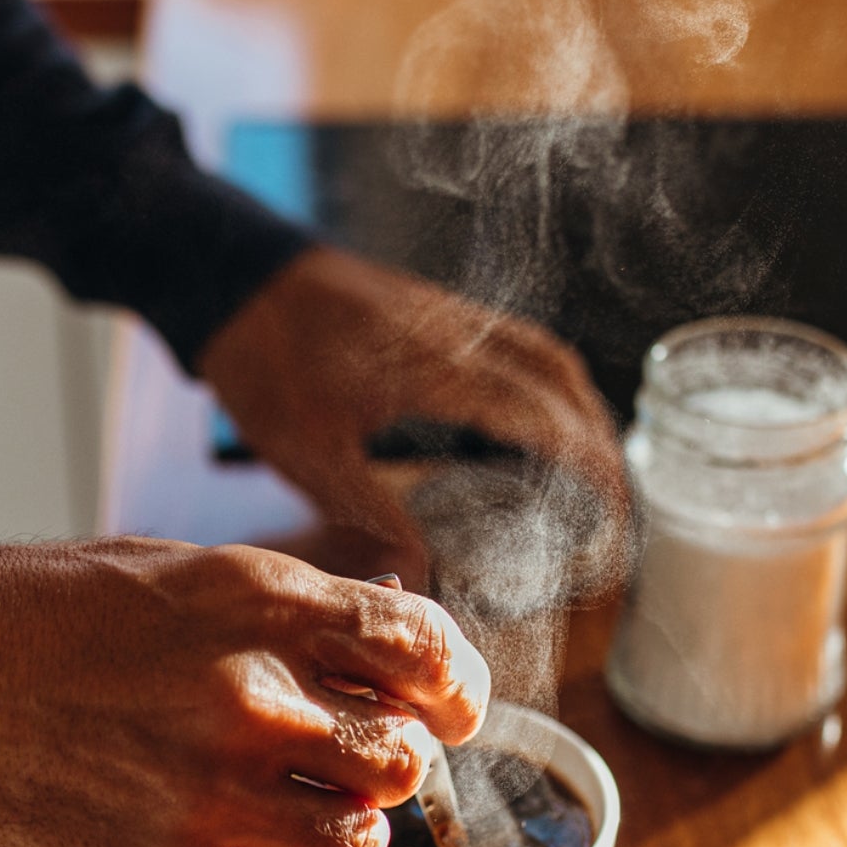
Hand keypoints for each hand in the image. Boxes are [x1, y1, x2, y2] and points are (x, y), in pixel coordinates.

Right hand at [0, 539, 489, 846]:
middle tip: (346, 769)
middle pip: (402, 761)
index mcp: (258, 604)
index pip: (421, 648)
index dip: (453, 686)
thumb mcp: (165, 571)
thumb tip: (384, 623)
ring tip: (282, 819)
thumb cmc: (27, 620)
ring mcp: (211, 797)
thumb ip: (280, 607)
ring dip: (334, 836)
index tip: (449, 709)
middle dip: (386, 767)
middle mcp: (252, 700)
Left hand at [197, 246, 626, 586]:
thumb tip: (424, 572)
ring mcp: (448, 315)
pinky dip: (545, 379)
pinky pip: (513, 340)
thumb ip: (370, 511)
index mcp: (436, 368)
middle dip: (599, 438)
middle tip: (614, 501)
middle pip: (560, 377)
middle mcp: (456, 332)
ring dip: (578, 405)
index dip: (588, 461)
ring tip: (591, 464)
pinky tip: (535, 415)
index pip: (541, 413)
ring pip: (543, 352)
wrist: (231, 274)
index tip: (615, 507)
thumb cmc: (261, 360)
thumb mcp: (306, 453)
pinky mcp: (433, 309)